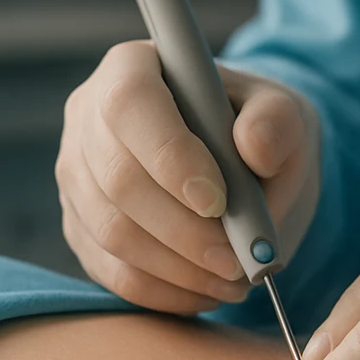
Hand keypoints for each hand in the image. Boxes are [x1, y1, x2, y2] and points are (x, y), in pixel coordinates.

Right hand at [56, 41, 320, 313]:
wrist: (242, 163)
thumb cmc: (256, 127)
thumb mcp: (283, 113)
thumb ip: (276, 122)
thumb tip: (255, 148)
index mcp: (131, 68)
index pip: (129, 104)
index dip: (168, 155)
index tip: (218, 200)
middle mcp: (88, 117)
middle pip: (117, 179)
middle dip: (183, 230)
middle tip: (238, 259)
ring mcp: (77, 175)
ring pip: (111, 232)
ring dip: (178, 267)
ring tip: (235, 278)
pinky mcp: (81, 228)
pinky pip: (111, 272)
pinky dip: (164, 292)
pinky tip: (208, 292)